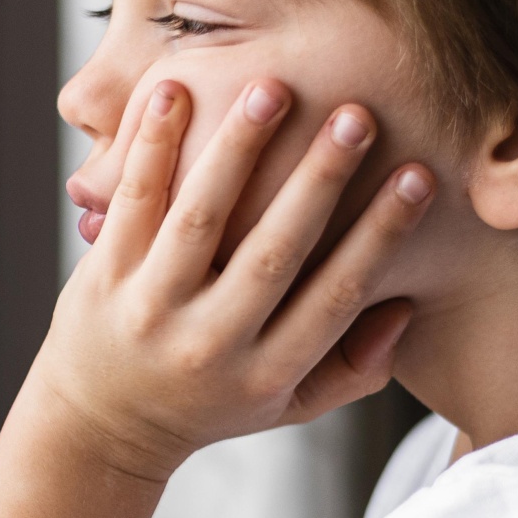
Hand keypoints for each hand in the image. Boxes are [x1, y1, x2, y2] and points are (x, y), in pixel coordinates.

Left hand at [35, 75, 430, 483]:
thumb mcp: (285, 406)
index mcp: (265, 373)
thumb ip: (351, 370)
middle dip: (318, 181)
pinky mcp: (101, 278)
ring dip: (237, 149)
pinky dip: (151, 147)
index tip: (419, 174)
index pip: (335, 296)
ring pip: (199, 219)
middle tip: (357, 114)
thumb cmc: (208, 404)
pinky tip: (174, 92)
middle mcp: (209, 344)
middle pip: (273, 252)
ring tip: (270, 88)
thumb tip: (405, 306)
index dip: (381, 236)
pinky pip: (130, 204)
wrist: (98, 429)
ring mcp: (149, 309)